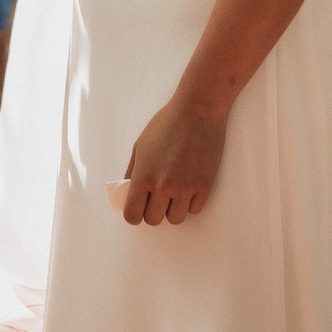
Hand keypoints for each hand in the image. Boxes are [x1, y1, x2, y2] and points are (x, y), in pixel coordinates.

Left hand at [121, 95, 228, 227]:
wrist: (197, 111)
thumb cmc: (166, 124)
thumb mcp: (140, 146)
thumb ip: (132, 172)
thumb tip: (127, 193)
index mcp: (143, 176)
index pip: (132, 215)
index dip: (134, 214)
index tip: (138, 208)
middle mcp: (162, 186)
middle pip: (153, 220)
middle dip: (153, 211)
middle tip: (156, 197)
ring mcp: (185, 188)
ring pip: (175, 219)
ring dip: (172, 209)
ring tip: (174, 191)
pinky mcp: (204, 186)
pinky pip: (194, 210)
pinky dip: (190, 202)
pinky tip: (188, 185)